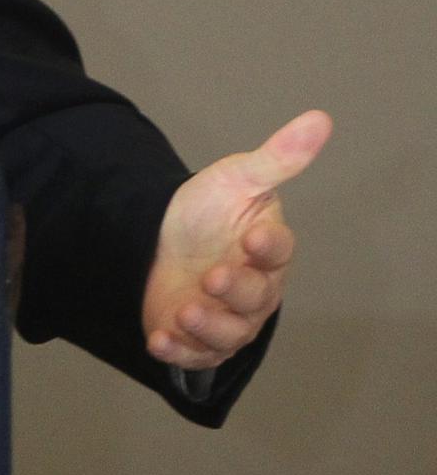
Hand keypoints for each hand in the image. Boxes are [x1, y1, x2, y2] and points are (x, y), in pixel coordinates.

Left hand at [143, 109, 331, 371]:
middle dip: (236, 292)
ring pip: (231, 334)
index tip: (252, 238)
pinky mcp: (195, 338)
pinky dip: (178, 352)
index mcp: (267, 249)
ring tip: (184, 311)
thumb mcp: (236, 178)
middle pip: (257, 299)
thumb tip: (319, 119)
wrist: (155, 236)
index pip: (279, 251)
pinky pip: (195, 355)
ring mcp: (225, 317)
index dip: (269, 248)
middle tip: (212, 277)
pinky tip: (158, 340)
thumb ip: (276, 157)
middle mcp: (254, 288)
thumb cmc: (205, 210)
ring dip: (208, 327)